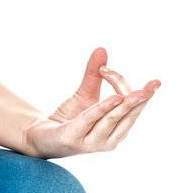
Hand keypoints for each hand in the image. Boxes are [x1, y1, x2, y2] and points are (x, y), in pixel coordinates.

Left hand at [21, 46, 161, 158]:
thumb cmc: (67, 118)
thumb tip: (102, 49)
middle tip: (154, 84)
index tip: (106, 68)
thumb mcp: (84, 94)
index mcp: (118, 130)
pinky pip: (90, 120)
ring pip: (112, 119)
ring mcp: (92, 143)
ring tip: (137, 92)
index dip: (125, 87)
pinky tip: (115, 99)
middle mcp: (110, 140)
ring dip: (124, 104)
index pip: (131, 108)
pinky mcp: (73, 139)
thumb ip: (94, 75)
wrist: (39, 136)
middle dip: (139, 98)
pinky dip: (102, 108)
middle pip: (127, 114)